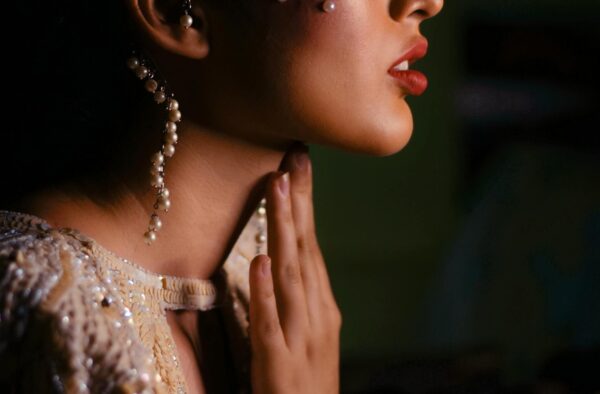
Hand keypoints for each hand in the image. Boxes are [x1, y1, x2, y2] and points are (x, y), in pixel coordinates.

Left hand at [248, 143, 341, 393]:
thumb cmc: (305, 378)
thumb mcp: (308, 331)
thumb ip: (295, 295)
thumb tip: (276, 255)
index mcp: (321, 305)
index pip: (311, 245)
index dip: (304, 204)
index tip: (296, 164)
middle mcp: (316, 314)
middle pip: (305, 249)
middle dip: (298, 202)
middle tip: (292, 157)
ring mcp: (300, 338)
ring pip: (291, 275)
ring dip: (282, 230)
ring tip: (277, 188)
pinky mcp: (278, 365)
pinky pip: (269, 324)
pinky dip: (267, 292)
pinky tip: (261, 262)